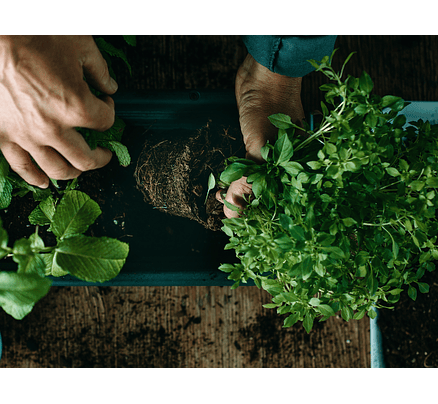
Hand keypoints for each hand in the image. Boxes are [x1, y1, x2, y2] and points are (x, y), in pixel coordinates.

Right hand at [0, 35, 117, 187]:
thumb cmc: (33, 34)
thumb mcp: (80, 45)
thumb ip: (100, 70)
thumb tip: (111, 87)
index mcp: (77, 107)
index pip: (105, 122)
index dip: (109, 112)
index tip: (104, 103)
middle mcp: (54, 129)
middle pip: (86, 158)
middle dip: (100, 157)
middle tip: (103, 153)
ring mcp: (27, 136)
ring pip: (57, 170)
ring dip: (73, 172)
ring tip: (78, 168)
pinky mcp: (3, 136)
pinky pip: (21, 168)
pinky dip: (34, 179)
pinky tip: (43, 183)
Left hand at [218, 54, 304, 217]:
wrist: (263, 74)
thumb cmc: (271, 106)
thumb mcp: (259, 146)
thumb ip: (249, 179)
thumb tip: (234, 209)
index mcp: (299, 167)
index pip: (286, 201)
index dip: (270, 218)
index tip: (252, 234)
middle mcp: (288, 164)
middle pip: (271, 195)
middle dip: (254, 211)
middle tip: (234, 226)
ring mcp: (274, 155)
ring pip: (258, 183)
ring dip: (243, 196)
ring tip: (227, 212)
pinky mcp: (258, 146)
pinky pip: (248, 170)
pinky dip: (237, 181)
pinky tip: (226, 191)